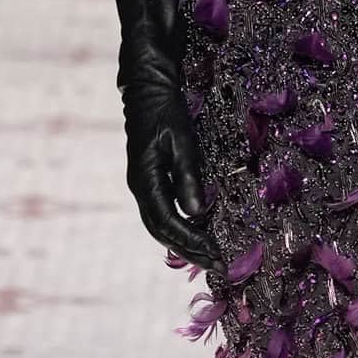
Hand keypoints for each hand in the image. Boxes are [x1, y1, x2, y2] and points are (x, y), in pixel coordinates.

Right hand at [125, 85, 218, 267]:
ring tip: (208, 257)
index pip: (168, 222)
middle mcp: (140, 188)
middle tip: (217, 265)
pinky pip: (161, 214)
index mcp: (146, 181)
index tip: (215, 254)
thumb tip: (196, 213)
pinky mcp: (149, 182)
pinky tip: (196, 233)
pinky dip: (179, 229)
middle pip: (162, 232)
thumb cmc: (167, 113)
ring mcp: (142, 186)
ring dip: (183, 244)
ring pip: (160, 226)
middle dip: (189, 250)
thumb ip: (188, 177)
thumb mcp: (182, 143)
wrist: (148, 92)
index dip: (191, 241)